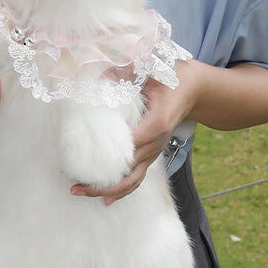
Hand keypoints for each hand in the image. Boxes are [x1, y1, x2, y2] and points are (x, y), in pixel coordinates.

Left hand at [71, 61, 194, 204]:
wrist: (193, 89)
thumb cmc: (171, 76)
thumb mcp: (151, 68)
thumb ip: (126, 71)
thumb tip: (101, 74)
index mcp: (157, 122)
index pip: (131, 144)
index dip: (109, 156)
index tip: (86, 161)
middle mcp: (156, 142)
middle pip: (128, 169)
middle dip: (101, 180)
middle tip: (74, 185)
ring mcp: (154, 151)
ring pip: (132, 180)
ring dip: (108, 190)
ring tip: (82, 192)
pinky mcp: (151, 155)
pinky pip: (136, 177)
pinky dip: (121, 190)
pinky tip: (105, 199)